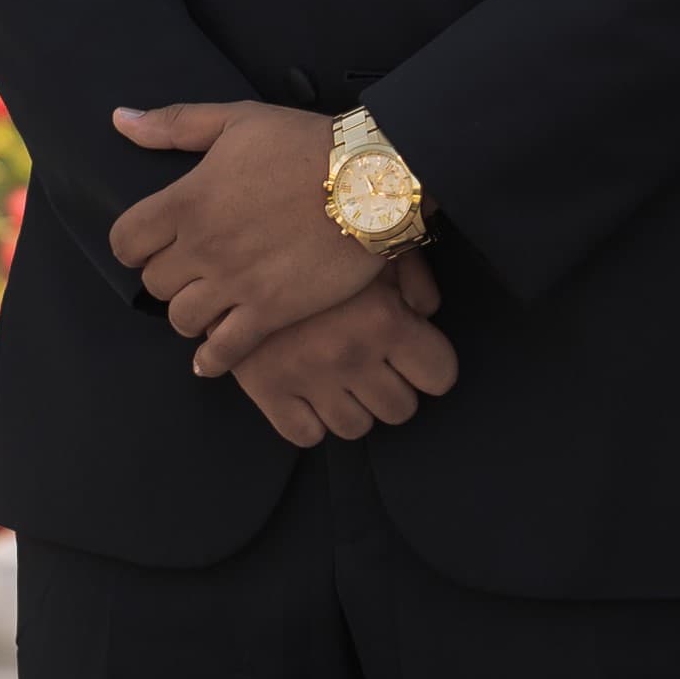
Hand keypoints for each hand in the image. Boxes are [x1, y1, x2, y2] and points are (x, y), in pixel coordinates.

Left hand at [103, 101, 378, 368]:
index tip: (153, 245)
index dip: (135, 246)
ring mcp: (235, 282)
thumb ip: (175, 124)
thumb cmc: (308, 144)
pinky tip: (211, 358)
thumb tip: (122, 120)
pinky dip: (212, 359)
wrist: (373, 179)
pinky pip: (224, 350)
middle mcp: (202, 247)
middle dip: (169, 277)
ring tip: (208, 304)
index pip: (126, 241)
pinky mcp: (270, 310)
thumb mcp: (238, 120)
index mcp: (186, 201)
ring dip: (189, 313)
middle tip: (191, 270)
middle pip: (154, 283)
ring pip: (182, 319)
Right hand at [225, 251, 457, 446]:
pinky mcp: (266, 389)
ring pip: (355, 428)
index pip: (440, 376)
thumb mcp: (376, 247)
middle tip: (377, 367)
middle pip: (400, 409)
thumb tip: (427, 315)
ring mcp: (307, 377)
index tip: (416, 359)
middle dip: (394, 390)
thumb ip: (415, 281)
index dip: (432, 368)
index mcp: (385, 320)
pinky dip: (311, 421)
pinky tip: (311, 393)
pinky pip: (305, 435)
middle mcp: (350, 355)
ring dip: (355, 408)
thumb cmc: (321, 243)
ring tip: (343, 379)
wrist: (240, 243)